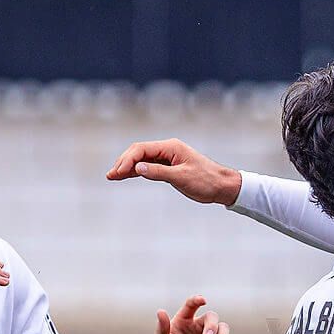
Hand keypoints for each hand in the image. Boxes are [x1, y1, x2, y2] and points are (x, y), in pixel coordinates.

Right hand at [107, 138, 242, 205]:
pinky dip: (137, 171)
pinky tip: (126, 176)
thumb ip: (158, 172)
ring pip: (142, 159)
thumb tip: (137, 168)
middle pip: (139, 152)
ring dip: (127, 167)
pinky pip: (149, 166)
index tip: (118, 173)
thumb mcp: (181, 178)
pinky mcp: (170, 166)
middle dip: (123, 162)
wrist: (223, 186)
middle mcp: (168, 149)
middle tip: (111, 175)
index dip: (128, 160)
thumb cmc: (206, 181)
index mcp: (171, 147)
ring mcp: (168, 157)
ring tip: (112, 176)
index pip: (142, 149)